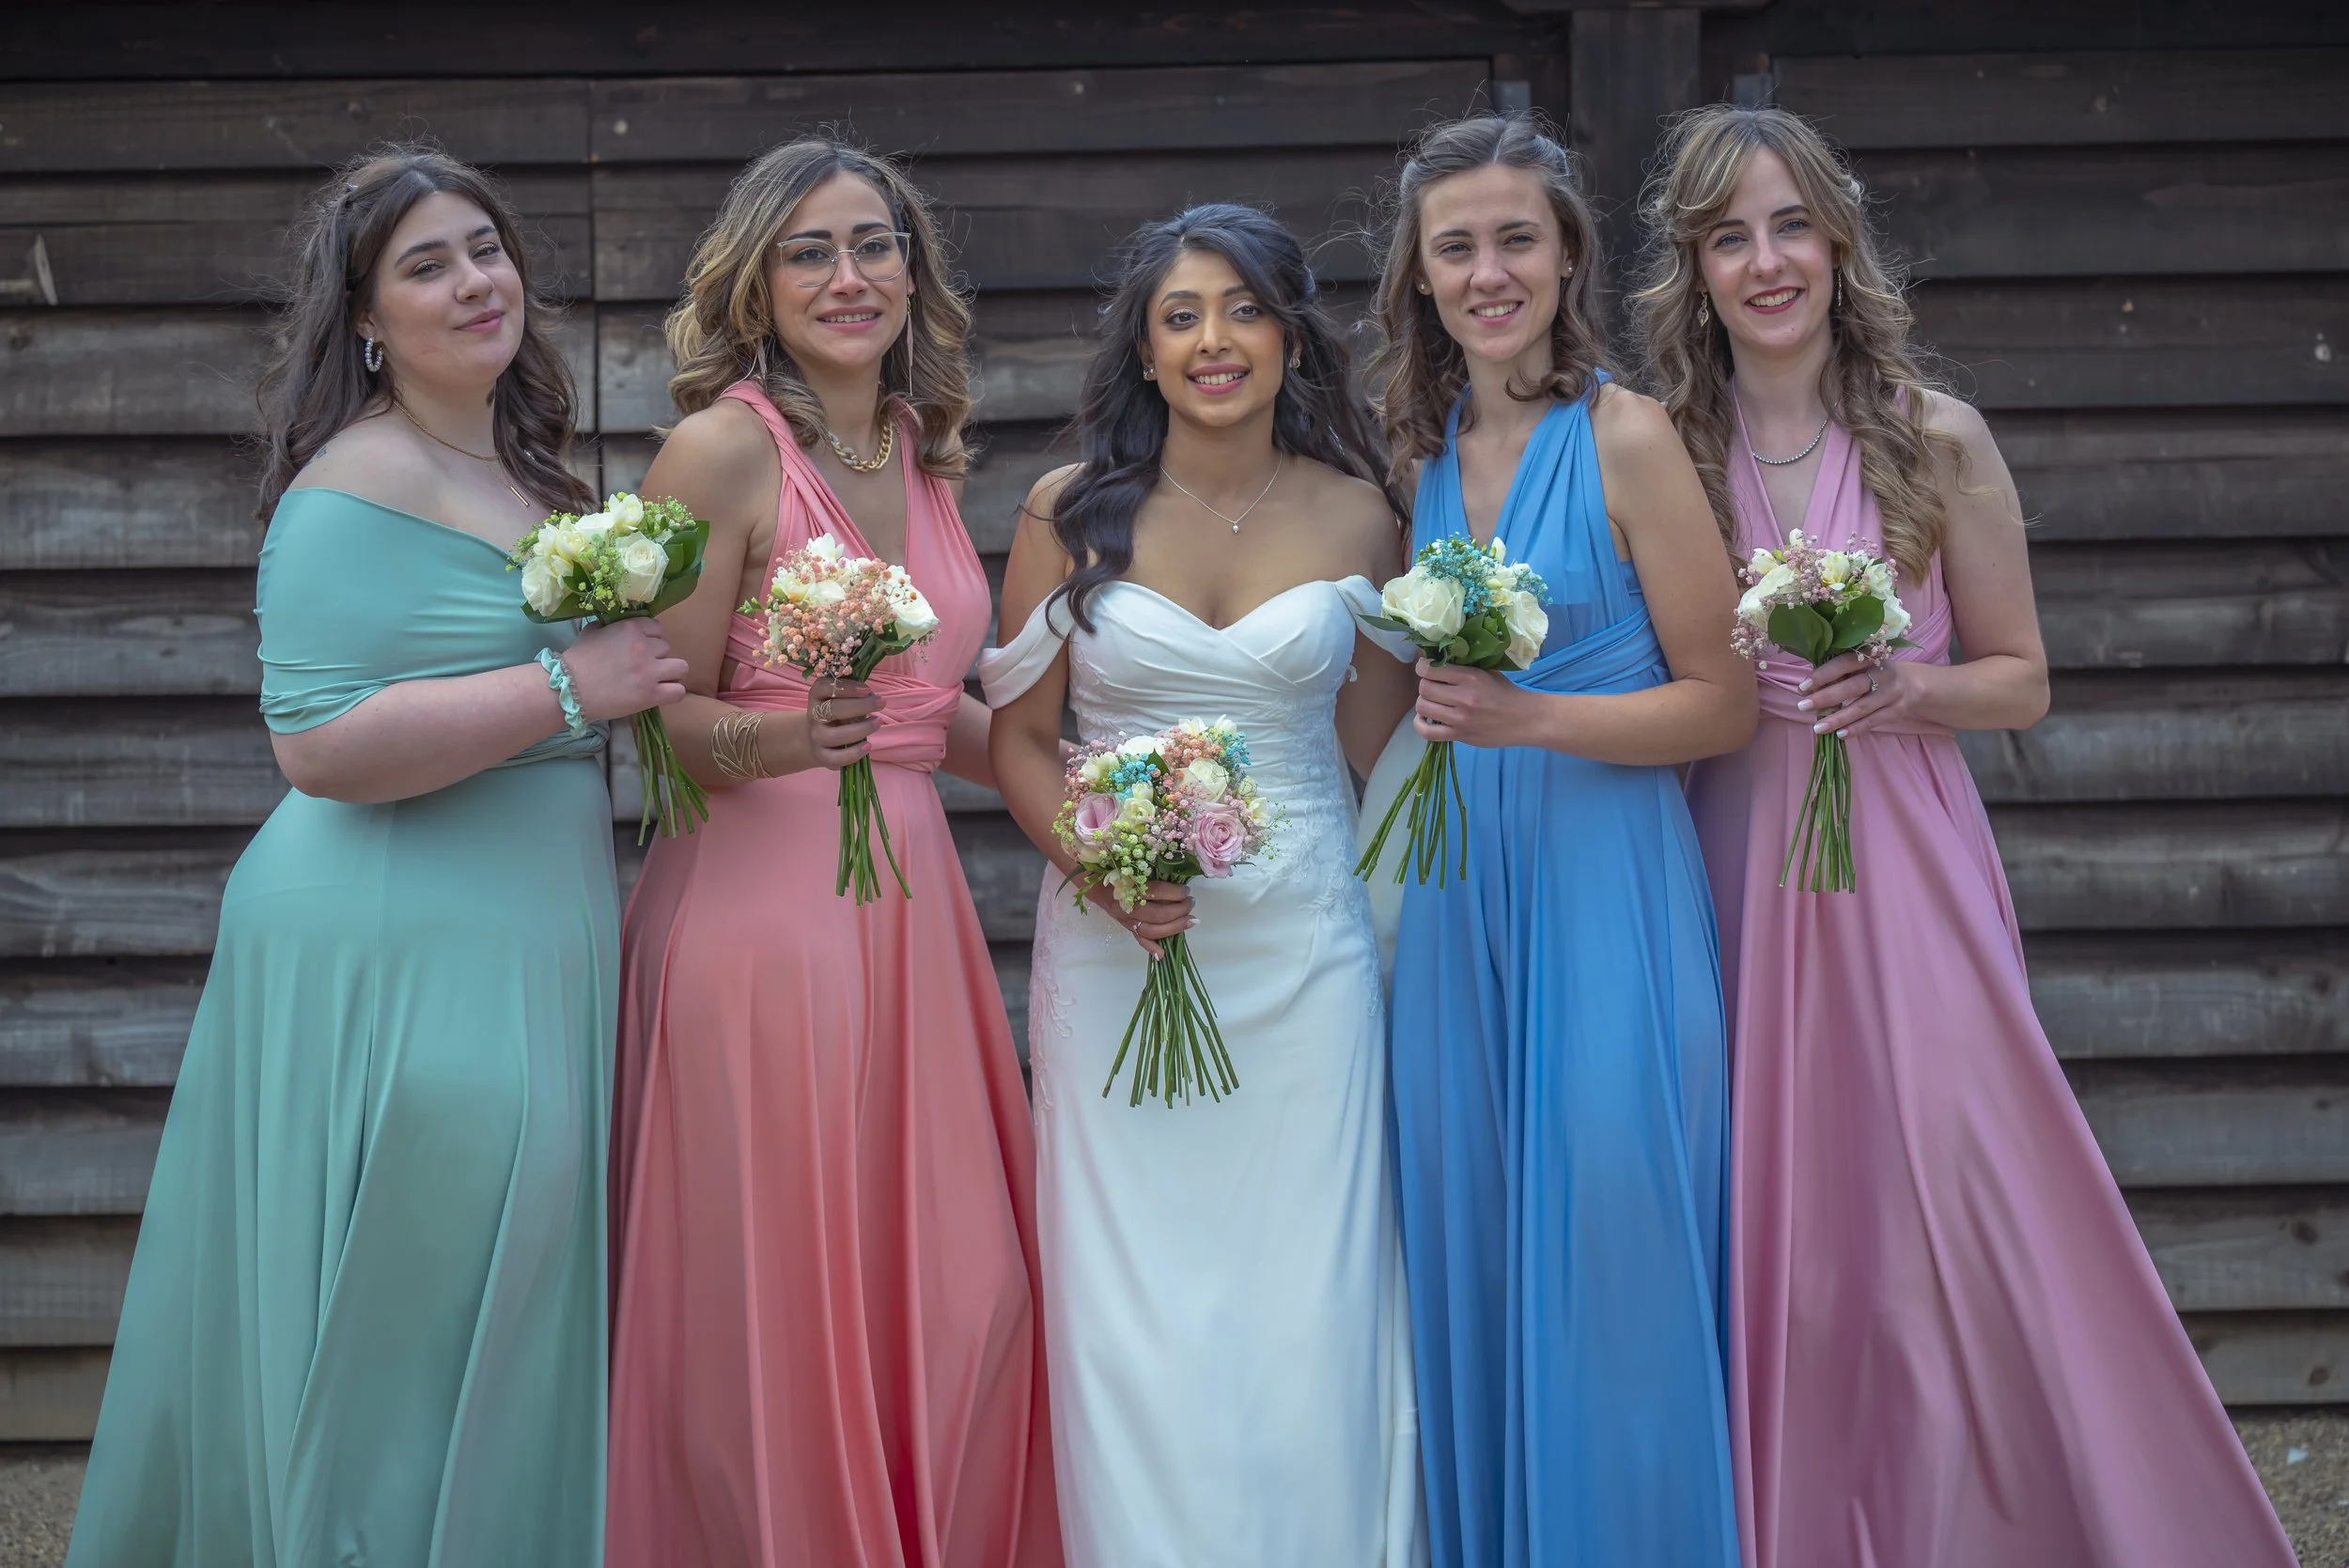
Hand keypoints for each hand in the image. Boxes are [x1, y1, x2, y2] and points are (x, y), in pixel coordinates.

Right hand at [561, 619, 688, 719]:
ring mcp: (649, 671)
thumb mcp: (591, 632)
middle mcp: (644, 646)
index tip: (642, 650)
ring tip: (657, 681)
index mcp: (631, 628)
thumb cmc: (577, 661)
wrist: (569, 689)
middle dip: (656, 657)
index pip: (658, 628)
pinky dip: (673, 693)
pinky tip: (661, 694)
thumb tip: (611, 624)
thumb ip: (608, 626)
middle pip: (667, 648)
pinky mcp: (651, 694)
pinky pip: (679, 691)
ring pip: (680, 667)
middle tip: (642, 668)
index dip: (651, 639)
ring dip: (671, 673)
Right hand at [806, 675, 882, 769]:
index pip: (824, 687)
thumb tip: (874, 697)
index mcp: (817, 696)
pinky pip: (836, 758)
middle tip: (880, 703)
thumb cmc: (838, 713)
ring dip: (861, 729)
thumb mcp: (842, 699)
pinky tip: (868, 745)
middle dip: (860, 706)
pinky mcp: (823, 756)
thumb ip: (855, 696)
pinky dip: (853, 753)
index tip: (867, 689)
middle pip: (833, 709)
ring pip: (835, 735)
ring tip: (878, 722)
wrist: (818, 738)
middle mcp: (814, 716)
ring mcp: (817, 737)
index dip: (846, 687)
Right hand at [1088, 878, 1193, 958]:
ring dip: (1174, 927)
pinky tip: (1163, 953)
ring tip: (1190, 921)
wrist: (1097, 884)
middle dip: (1179, 910)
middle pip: (1157, 914)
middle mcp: (1126, 907)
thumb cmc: (1119, 872)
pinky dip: (1151, 948)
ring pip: (1151, 930)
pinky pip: (1139, 940)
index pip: (1156, 892)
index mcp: (1128, 887)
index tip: (1186, 890)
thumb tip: (1178, 879)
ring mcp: (1126, 920)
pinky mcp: (1126, 928)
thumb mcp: (1133, 867)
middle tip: (1191, 903)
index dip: (1175, 892)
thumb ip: (1153, 873)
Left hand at [1412, 658, 1537, 748]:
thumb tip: (1438, 659)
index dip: (1422, 667)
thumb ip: (1463, 667)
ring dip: (1423, 702)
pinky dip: (1420, 724)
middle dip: (1424, 684)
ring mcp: (1460, 719)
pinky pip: (1428, 732)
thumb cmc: (1505, 693)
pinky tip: (1425, 718)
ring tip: (1432, 701)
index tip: (1425, 668)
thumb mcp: (1487, 672)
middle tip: (1432, 685)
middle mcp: (1463, 697)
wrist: (1524, 719)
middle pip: (1424, 688)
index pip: (1430, 669)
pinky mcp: (1460, 735)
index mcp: (1470, 677)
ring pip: (1423, 707)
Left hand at [1797, 650, 1918, 736]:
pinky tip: (1839, 735)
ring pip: (1862, 708)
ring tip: (1817, 728)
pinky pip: (1873, 721)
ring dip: (1838, 719)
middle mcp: (1883, 673)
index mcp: (1870, 656)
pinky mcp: (1897, 710)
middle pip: (1853, 687)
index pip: (1845, 663)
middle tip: (1803, 706)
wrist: (1912, 684)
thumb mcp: (1859, 666)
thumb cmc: (1872, 673)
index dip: (1824, 674)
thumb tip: (1806, 690)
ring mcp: (1892, 693)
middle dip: (1826, 697)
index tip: (1803, 686)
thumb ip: (1836, 674)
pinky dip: (1855, 729)